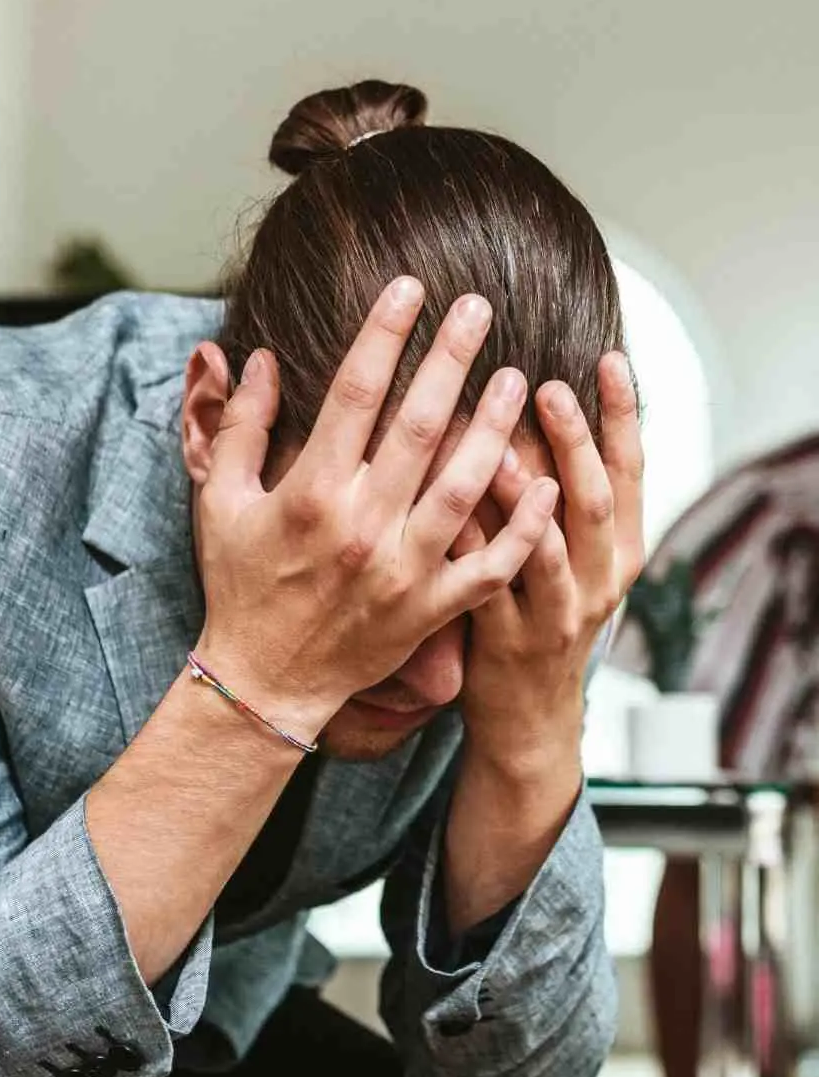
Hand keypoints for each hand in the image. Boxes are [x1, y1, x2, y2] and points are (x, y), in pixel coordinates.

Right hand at [193, 281, 559, 734]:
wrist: (265, 680)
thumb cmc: (240, 586)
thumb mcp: (217, 503)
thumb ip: (239, 428)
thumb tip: (257, 357)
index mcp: (309, 493)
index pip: (354, 394)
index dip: (384, 333)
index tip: (409, 288)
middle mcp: (361, 527)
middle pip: (418, 426)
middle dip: (451, 359)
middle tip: (479, 309)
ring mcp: (403, 570)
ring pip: (463, 488)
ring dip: (494, 429)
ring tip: (518, 379)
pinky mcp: (430, 609)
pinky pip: (489, 566)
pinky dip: (522, 529)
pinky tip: (549, 485)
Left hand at [449, 351, 644, 778]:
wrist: (530, 717)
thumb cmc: (542, 614)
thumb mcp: (573, 555)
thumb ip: (561, 491)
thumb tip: (532, 402)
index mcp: (619, 549)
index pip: (631, 470)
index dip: (623, 415)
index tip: (610, 358)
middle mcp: (598, 579)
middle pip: (592, 500)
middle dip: (574, 442)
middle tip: (547, 387)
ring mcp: (556, 614)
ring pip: (547, 548)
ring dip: (525, 497)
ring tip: (503, 450)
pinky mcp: (509, 642)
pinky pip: (488, 586)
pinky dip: (471, 546)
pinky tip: (445, 508)